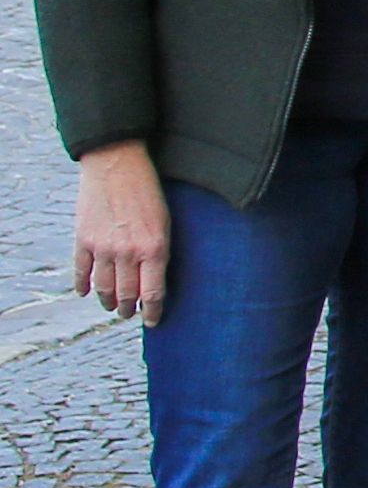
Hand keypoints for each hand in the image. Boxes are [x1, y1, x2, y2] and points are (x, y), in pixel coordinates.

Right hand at [73, 140, 168, 324]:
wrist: (117, 165)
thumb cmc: (149, 191)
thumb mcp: (166, 222)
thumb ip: (161, 251)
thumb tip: (157, 277)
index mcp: (155, 249)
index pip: (153, 294)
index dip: (152, 312)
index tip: (152, 322)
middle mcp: (128, 253)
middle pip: (126, 295)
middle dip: (129, 309)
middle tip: (130, 314)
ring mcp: (103, 247)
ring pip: (103, 287)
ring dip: (108, 301)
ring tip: (112, 306)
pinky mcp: (83, 239)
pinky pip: (81, 270)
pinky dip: (82, 285)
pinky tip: (84, 292)